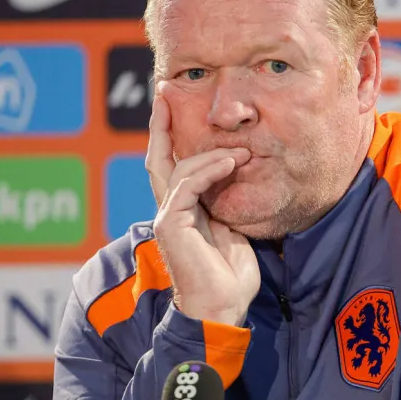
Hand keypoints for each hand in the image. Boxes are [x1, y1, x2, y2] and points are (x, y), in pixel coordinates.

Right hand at [146, 87, 260, 326]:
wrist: (222, 308)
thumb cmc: (231, 276)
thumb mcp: (235, 228)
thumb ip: (227, 200)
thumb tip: (239, 168)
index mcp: (183, 210)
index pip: (171, 163)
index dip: (168, 134)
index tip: (171, 103)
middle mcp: (170, 210)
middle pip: (158, 157)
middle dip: (161, 122)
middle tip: (165, 91)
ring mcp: (167, 216)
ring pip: (180, 168)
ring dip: (213, 154)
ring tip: (242, 152)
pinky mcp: (171, 224)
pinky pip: (188, 185)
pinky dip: (211, 170)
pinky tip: (231, 163)